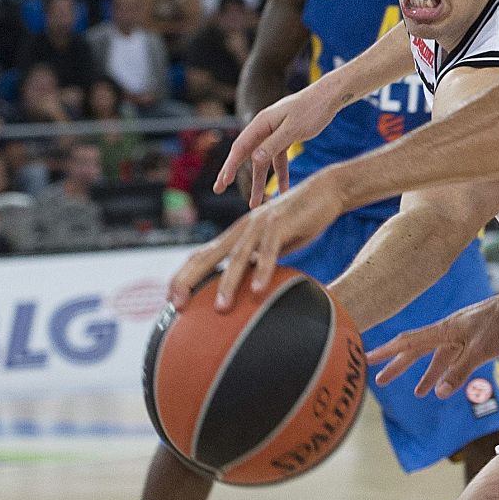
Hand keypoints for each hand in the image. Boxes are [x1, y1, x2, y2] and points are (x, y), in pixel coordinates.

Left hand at [168, 173, 343, 309]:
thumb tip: (249, 283)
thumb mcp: (274, 244)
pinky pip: (269, 252)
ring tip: (221, 308)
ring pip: (237, 257)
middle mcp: (241, 229)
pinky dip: (262, 271)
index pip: (202, 256)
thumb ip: (259, 259)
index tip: (173, 300)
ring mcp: (259, 225)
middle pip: (207, 255)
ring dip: (227, 284)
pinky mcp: (280, 225)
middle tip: (177, 303)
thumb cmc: (300, 220)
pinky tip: (257, 290)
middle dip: (189, 280)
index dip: (184, 277)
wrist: (325, 191)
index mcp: (236, 235)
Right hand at [217, 81, 341, 205]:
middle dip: (232, 173)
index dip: (230, 165)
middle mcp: (264, 128)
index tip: (223, 181)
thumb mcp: (293, 128)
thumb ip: (274, 143)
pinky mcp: (286, 138)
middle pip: (245, 155)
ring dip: (260, 183)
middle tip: (218, 189)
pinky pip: (279, 160)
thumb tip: (254, 159)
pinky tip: (285, 191)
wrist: (328, 97)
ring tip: (256, 204)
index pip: (240, 147)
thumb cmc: (311, 109)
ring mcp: (274, 134)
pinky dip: (281, 175)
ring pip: (262, 162)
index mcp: (261, 123)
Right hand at [368, 292, 498, 397]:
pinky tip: (448, 380)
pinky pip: (453, 355)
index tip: (367, 359)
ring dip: (428, 374)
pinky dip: (447, 369)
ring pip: (437, 357)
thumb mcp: (479, 352)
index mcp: (444, 332)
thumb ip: (459, 372)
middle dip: (399, 367)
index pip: (408, 343)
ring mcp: (460, 334)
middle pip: (417, 351)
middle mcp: (448, 332)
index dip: (387, 352)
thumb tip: (438, 393)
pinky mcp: (473, 336)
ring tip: (419, 393)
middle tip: (381, 381)